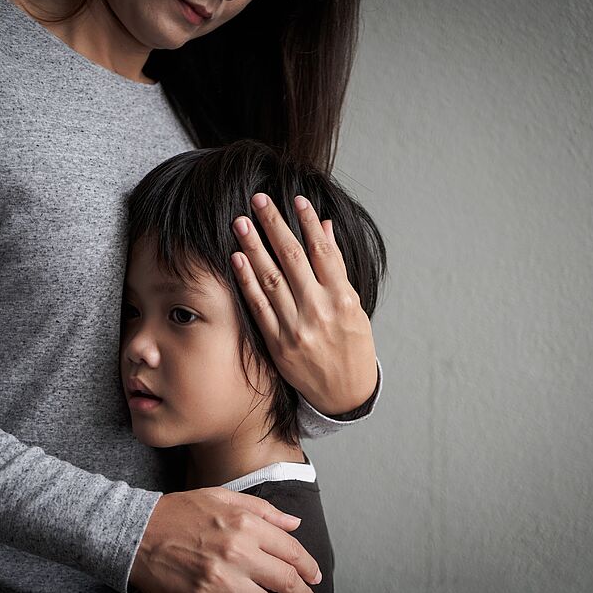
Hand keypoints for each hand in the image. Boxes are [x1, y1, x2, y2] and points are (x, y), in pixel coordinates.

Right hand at [129, 487, 320, 592]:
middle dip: (302, 591)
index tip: (313, 574)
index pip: (290, 550)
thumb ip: (264, 511)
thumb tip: (294, 524)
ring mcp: (221, 578)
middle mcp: (237, 550)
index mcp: (245, 523)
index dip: (307, 565)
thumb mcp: (224, 497)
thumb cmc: (180, 512)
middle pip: (285, 580)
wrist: (138, 532)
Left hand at [230, 193, 377, 415]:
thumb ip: (336, 268)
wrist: (345, 393)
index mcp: (341, 299)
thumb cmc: (353, 346)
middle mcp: (318, 311)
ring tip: (241, 222)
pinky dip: (247, 281)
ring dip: (254, 247)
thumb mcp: (354, 306)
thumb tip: (324, 229)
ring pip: (271, 278)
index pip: (322, 251)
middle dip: (274, 225)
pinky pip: (259, 306)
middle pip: (292, 258)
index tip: (296, 199)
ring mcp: (295, 328)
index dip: (307, 222)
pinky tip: (237, 258)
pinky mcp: (277, 343)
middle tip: (259, 199)